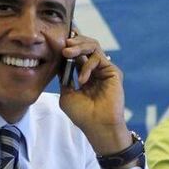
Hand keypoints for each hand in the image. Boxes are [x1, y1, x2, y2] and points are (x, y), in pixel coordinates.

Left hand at [58, 29, 130, 154]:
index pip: (77, 54)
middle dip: (73, 42)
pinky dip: (87, 65)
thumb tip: (58, 61)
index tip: (55, 42)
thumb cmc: (82, 115)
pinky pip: (98, 58)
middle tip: (62, 45)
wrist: (97, 126)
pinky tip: (82, 79)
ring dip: (79, 47)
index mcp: (85, 74)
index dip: (68, 46)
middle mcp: (95, 69)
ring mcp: (104, 69)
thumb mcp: (66, 94)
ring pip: (93, 46)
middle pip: (86, 46)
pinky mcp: (113, 71)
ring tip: (67, 53)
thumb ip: (64, 78)